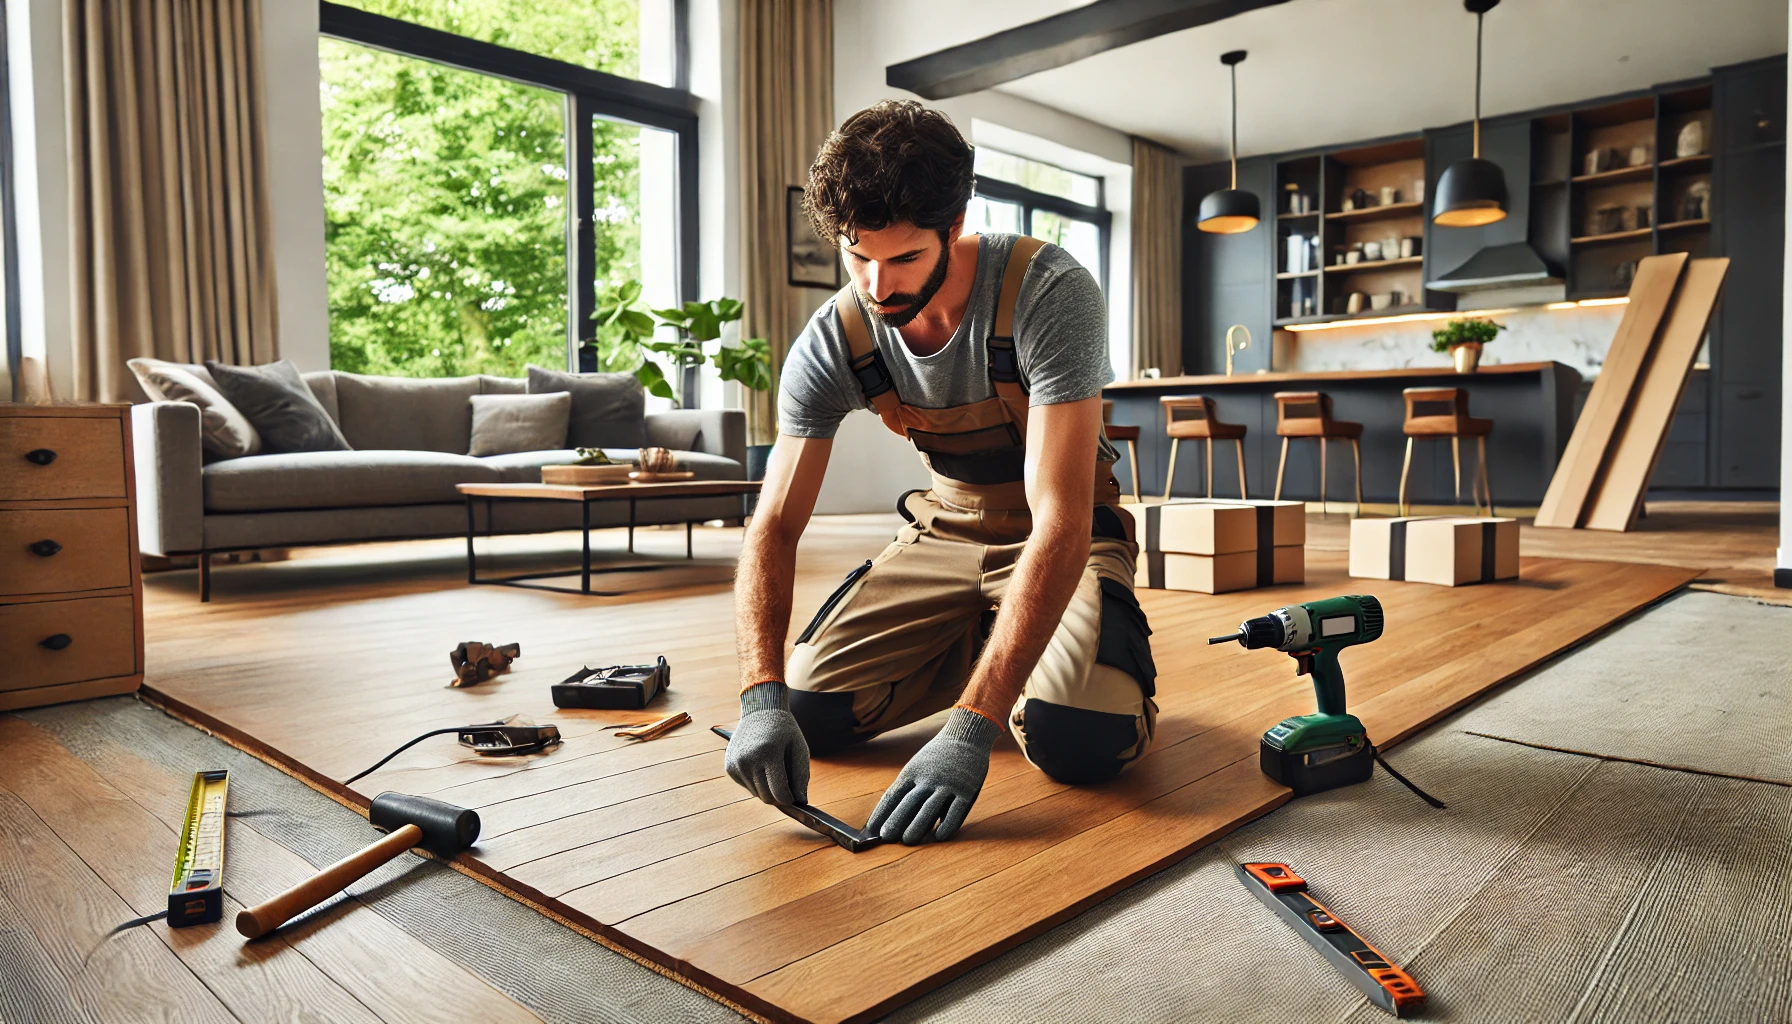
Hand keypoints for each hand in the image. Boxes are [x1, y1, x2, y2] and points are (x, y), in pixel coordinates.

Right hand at [725, 682, 810, 804]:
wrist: (760, 710)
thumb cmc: (784, 731)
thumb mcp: (799, 748)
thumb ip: (801, 776)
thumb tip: (800, 801)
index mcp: (769, 753)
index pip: (779, 791)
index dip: (788, 799)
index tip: (794, 798)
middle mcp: (748, 759)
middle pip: (766, 796)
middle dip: (778, 796)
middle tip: (786, 787)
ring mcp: (736, 763)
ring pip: (756, 794)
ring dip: (767, 789)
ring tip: (773, 770)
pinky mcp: (729, 767)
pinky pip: (747, 786)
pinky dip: (756, 783)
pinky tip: (761, 766)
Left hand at [868, 707, 1000, 843]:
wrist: (967, 735)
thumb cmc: (939, 756)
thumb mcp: (918, 765)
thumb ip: (909, 789)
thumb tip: (896, 817)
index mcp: (913, 771)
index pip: (893, 794)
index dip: (882, 812)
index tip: (872, 828)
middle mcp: (929, 778)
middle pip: (909, 802)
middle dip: (896, 820)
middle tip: (886, 837)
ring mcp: (948, 784)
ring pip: (930, 808)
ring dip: (918, 825)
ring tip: (907, 840)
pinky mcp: (967, 790)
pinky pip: (956, 811)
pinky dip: (947, 825)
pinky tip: (939, 837)